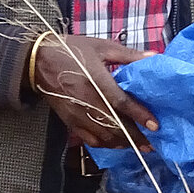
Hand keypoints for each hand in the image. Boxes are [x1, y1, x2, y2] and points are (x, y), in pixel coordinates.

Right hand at [28, 34, 158, 149]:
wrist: (37, 61)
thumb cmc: (71, 50)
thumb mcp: (101, 47)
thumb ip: (129, 55)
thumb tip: (153, 58)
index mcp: (96, 80)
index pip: (121, 103)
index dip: (139, 115)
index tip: (155, 125)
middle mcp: (86, 100)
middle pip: (114, 125)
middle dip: (135, 137)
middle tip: (151, 145)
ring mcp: (76, 113)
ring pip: (102, 136)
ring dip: (121, 143)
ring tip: (138, 145)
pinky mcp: (69, 120)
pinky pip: (89, 138)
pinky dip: (104, 144)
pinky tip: (116, 143)